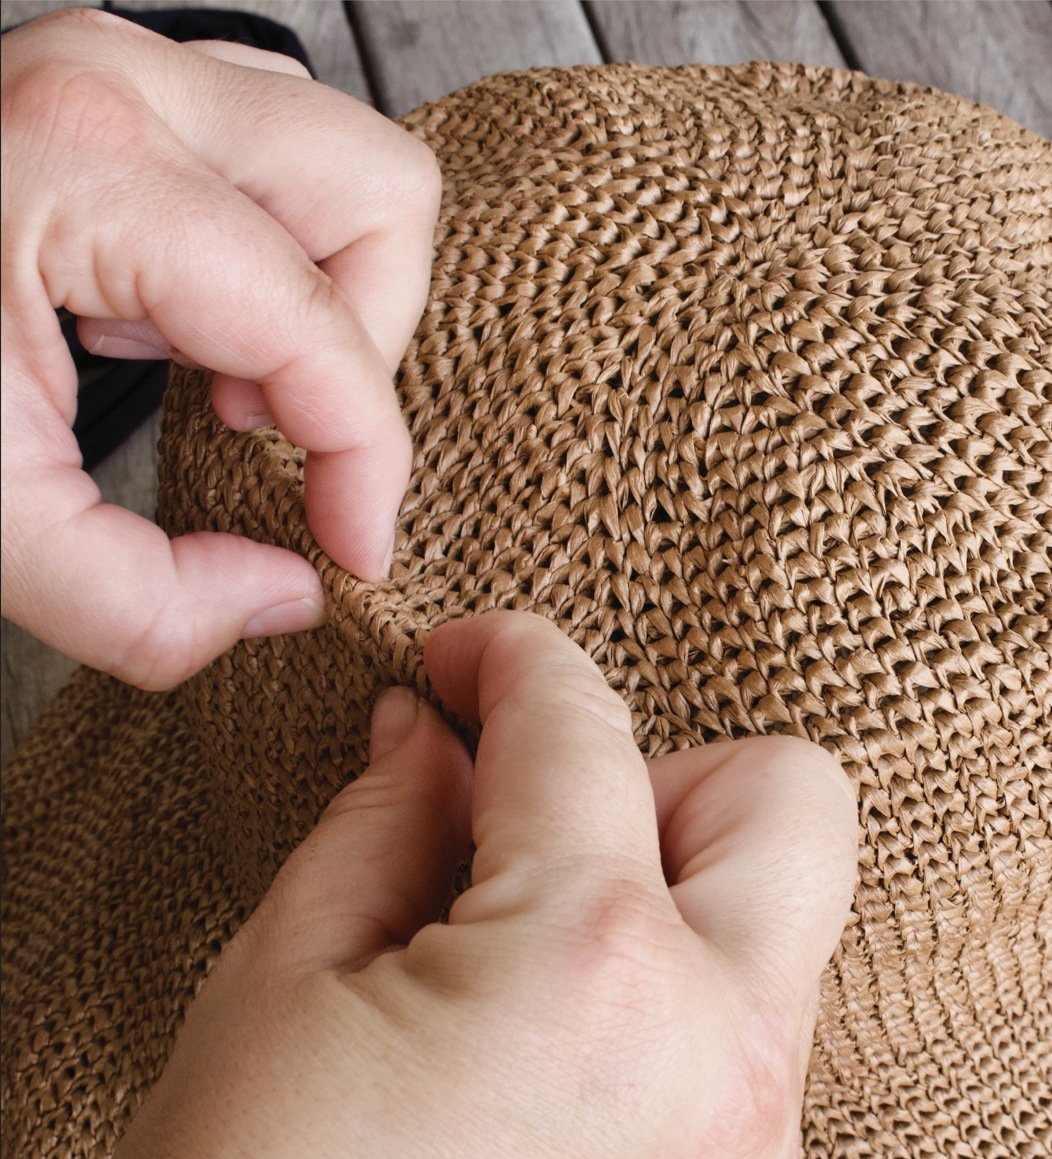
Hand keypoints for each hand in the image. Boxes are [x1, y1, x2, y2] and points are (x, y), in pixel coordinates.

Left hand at [1, 9, 440, 688]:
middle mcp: (124, 87)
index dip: (366, 464)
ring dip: (329, 295)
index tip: (350, 548)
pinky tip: (190, 329)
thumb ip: (142, 604)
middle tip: (274, 429)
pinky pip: (282, 161)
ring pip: (348, 166)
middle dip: (365, 345)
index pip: (317, 326)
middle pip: (380, 197)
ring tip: (230, 378)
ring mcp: (126, 74)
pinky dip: (279, 261)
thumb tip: (286, 594)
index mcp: (84, 167)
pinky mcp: (123, 97)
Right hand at [32, 612, 857, 1158]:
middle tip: (534, 817)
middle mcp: (719, 1050)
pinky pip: (754, 1020)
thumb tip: (434, 735)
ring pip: (780, 913)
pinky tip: (552, 1023)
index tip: (466, 659)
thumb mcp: (283, 977)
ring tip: (524, 934)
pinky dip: (674, 976)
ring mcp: (752, 1141)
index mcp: (592, 967)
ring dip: (670, 878)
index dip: (514, 658)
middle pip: (789, 797)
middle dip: (665, 767)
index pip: (585, 730)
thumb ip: (389, 819)